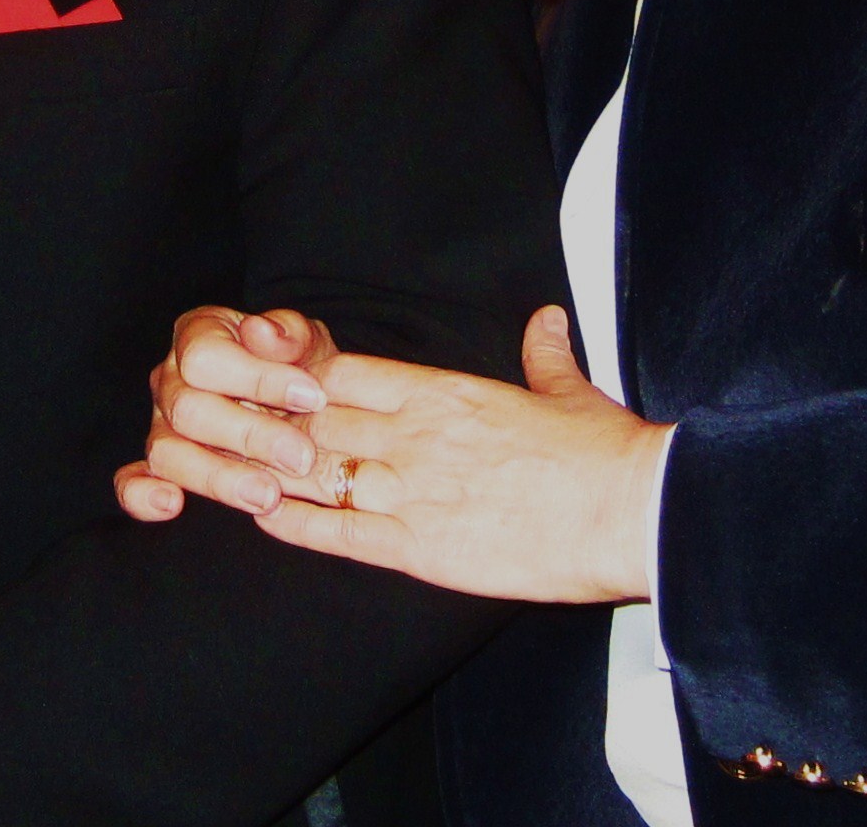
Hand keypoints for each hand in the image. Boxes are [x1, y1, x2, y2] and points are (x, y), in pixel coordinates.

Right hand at [114, 306, 336, 522]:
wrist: (302, 406)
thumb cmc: (300, 367)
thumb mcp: (306, 342)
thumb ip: (289, 333)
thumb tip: (260, 331)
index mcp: (198, 335)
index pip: (207, 356)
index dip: (258, 378)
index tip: (312, 398)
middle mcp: (170, 378)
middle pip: (187, 409)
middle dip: (248, 436)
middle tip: (300, 458)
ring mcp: (159, 425)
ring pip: (167, 452)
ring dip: (218, 478)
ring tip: (268, 496)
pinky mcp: (156, 467)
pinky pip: (131, 483)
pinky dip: (142, 495)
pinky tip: (172, 505)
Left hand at [256, 306, 673, 605]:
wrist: (629, 513)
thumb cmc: (604, 453)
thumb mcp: (569, 391)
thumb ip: (544, 354)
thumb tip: (548, 319)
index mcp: (445, 391)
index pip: (346, 372)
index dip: (303, 375)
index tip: (278, 380)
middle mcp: (415, 435)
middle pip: (316, 418)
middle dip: (276, 420)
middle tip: (240, 424)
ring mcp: (412, 491)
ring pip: (317, 471)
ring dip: (275, 467)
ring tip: (237, 468)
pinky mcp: (418, 548)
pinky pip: (339, 532)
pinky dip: (296, 523)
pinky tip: (266, 515)